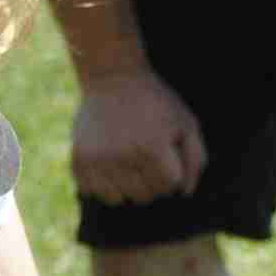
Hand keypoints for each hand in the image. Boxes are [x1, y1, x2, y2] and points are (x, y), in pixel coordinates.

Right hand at [69, 69, 209, 206]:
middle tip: (145, 155)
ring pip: (119, 199)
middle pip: (145, 196)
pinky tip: (108, 162)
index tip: (165, 153)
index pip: (170, 187)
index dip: (172, 172)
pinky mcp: (79, 160)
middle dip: (150, 181)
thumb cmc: (156, 102)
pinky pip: (93, 193)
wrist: (112, 76)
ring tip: (127, 160)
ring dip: (126, 186)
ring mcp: (98, 160)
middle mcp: (124, 156)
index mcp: (153, 147)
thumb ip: (195, 159)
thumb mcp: (186, 122)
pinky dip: (102, 184)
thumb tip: (185, 194)